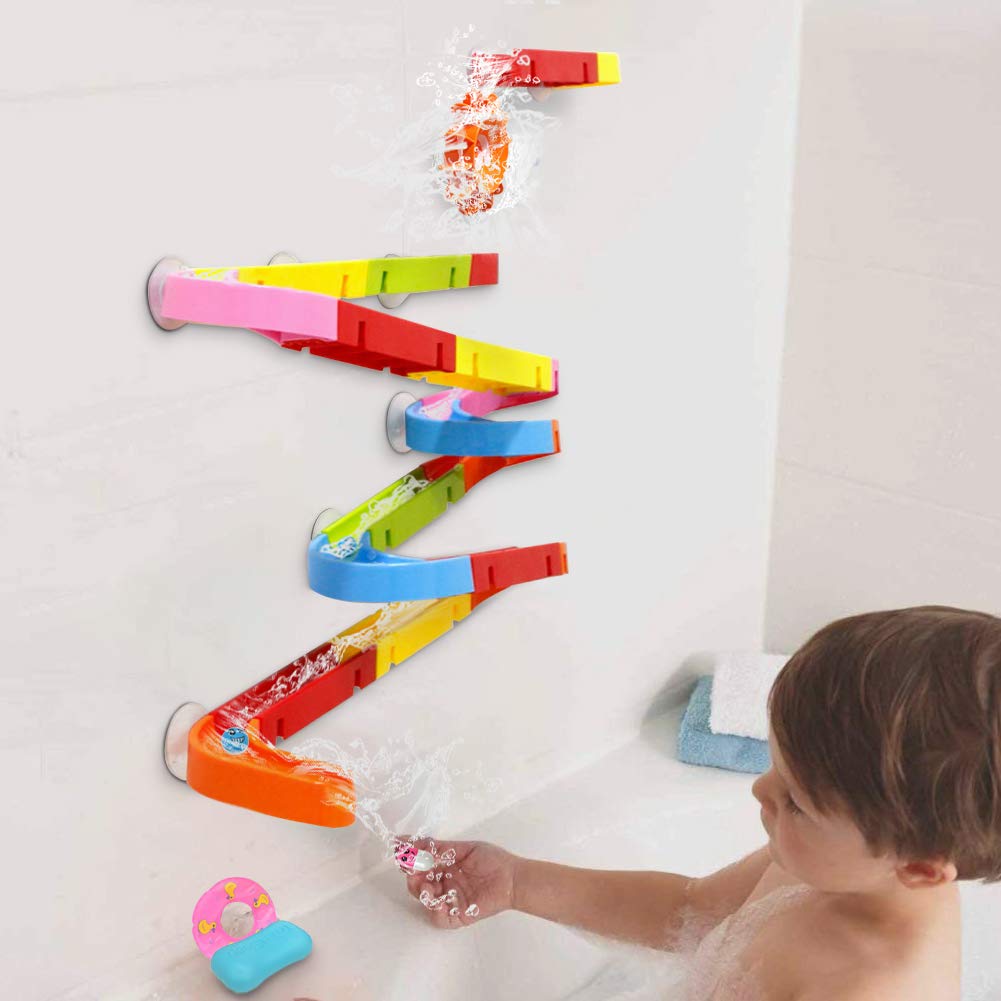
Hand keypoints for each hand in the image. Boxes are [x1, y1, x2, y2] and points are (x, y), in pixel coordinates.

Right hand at [397, 837, 518, 928]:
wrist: (512, 878)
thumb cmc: (492, 860)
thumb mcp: (465, 849)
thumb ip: (440, 848)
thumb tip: (413, 841)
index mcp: (445, 867)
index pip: (421, 865)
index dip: (410, 860)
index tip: (400, 851)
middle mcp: (445, 884)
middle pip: (419, 884)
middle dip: (412, 877)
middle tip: (412, 871)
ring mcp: (451, 900)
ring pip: (427, 901)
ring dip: (422, 893)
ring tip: (426, 886)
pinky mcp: (459, 915)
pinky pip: (441, 919)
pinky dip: (436, 912)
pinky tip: (439, 901)